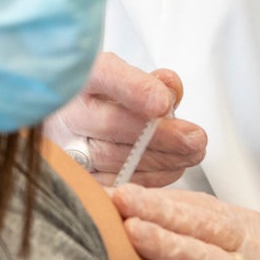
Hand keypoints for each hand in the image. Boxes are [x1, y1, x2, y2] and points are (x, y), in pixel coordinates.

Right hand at [44, 52, 205, 186]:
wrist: (66, 122)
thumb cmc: (100, 98)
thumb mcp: (123, 77)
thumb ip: (148, 81)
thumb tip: (169, 90)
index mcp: (77, 77)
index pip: (102, 76)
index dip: (135, 89)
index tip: (165, 102)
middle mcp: (63, 113)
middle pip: (111, 124)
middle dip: (162, 135)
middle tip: (196, 139)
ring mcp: (63, 148)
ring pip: (113, 159)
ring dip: (162, 159)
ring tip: (193, 154)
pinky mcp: (74, 178)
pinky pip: (113, 183)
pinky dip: (150, 177)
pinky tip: (173, 167)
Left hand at [113, 184, 259, 259]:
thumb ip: (185, 238)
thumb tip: (129, 215)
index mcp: (246, 227)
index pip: (200, 205)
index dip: (159, 198)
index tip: (120, 193)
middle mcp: (257, 250)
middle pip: (206, 225)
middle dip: (161, 211)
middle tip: (124, 201)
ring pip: (209, 259)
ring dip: (168, 245)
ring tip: (134, 233)